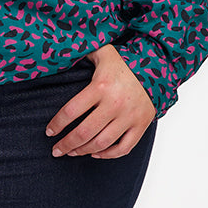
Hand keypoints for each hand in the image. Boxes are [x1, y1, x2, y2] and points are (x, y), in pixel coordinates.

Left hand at [45, 44, 155, 158]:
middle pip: (84, 132)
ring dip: (83, 151)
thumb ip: (83, 53)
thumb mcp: (103, 53)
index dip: (57, 124)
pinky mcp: (141, 125)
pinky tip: (96, 153)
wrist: (158, 68)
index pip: (71, 111)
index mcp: (101, 86)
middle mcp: (115, 104)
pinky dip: (108, 155)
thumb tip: (62, 53)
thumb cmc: (124, 64)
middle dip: (66, 144)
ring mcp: (129, 116)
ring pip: (102, 143)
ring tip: (72, 152)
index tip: (49, 132)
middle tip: (56, 150)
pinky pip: (123, 148)